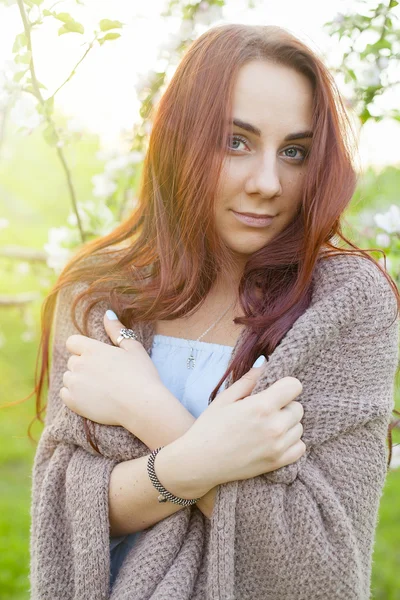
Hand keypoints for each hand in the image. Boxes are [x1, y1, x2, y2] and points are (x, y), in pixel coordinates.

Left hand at [60, 311, 162, 427]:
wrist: (142, 406)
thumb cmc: (141, 375)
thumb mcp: (133, 348)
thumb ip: (116, 330)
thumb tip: (107, 313)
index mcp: (92, 349)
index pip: (72, 342)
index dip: (82, 348)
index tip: (95, 357)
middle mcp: (79, 365)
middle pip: (72, 361)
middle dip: (83, 365)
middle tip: (103, 374)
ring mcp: (75, 385)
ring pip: (68, 378)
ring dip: (78, 380)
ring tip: (99, 387)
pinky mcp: (74, 403)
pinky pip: (64, 394)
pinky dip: (73, 395)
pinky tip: (90, 398)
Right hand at [176, 369, 305, 491]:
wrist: (200, 462)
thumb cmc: (209, 427)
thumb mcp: (225, 398)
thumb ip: (248, 380)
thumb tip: (266, 364)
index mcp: (261, 406)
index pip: (294, 386)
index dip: (286, 385)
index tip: (276, 390)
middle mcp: (274, 426)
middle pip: (298, 407)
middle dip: (285, 405)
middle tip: (267, 410)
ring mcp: (278, 447)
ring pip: (299, 427)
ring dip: (288, 424)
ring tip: (268, 426)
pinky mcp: (277, 463)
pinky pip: (300, 447)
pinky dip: (291, 442)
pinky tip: (275, 440)